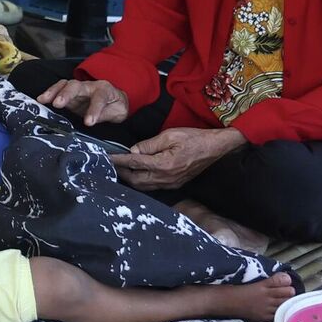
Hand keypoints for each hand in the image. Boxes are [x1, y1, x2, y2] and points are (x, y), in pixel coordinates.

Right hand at [38, 78, 129, 126]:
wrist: (115, 100)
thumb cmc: (116, 107)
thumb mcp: (118, 113)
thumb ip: (105, 115)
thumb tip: (91, 121)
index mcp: (104, 90)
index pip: (99, 98)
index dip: (93, 109)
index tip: (88, 122)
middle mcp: (89, 86)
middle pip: (77, 86)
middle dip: (67, 94)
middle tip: (58, 104)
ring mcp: (78, 89)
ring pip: (65, 85)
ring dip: (54, 92)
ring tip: (43, 100)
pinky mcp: (69, 94)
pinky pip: (58, 89)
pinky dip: (49, 93)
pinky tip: (41, 100)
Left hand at [111, 127, 246, 189]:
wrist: (215, 148)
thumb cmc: (194, 138)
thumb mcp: (170, 135)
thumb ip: (149, 145)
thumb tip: (133, 150)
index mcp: (164, 164)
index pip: (134, 163)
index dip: (118, 160)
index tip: (106, 158)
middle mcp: (166, 178)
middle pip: (136, 180)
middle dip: (122, 172)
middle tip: (111, 164)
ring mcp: (171, 184)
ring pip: (144, 186)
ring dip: (131, 178)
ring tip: (120, 169)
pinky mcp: (175, 184)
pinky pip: (153, 186)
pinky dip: (142, 181)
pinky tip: (137, 174)